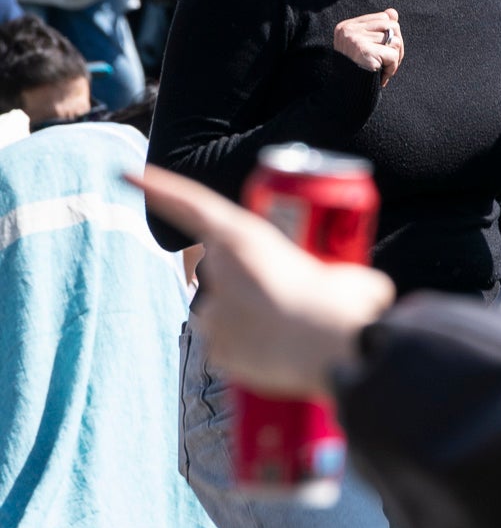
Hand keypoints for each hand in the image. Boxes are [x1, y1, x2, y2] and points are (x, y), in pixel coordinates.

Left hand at [137, 166, 394, 399]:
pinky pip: (230, 346)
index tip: (127, 173)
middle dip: (247, 276)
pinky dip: (252, 350)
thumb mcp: (347, 270)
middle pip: (220, 267)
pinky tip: (284, 353)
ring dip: (253, 316)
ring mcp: (215, 314)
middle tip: (289, 288)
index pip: (191, 203)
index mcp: (247, 238)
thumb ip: (330, 268)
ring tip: (297, 327)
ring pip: (227, 310)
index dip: (157, 186)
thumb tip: (346, 287)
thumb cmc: (347, 304)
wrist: (338, 354)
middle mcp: (221, 272)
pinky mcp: (218, 352)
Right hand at [333, 8, 404, 85]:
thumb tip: (393, 12)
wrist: (347, 93)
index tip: (384, 51)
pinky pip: (393, 56)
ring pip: (395, 41)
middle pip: (392, 26)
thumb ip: (379, 28)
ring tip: (383, 70)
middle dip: (397, 46)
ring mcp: (356, 40)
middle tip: (389, 62)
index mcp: (347, 26)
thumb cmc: (358, 69)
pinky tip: (382, 77)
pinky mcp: (365, 52)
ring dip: (395, 59)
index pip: (383, 17)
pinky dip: (392, 68)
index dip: (390, 34)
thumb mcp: (367, 46)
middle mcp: (349, 30)